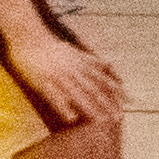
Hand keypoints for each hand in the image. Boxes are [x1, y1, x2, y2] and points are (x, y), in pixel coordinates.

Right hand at [11, 32, 126, 126]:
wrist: (28, 36)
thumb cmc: (51, 45)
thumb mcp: (76, 50)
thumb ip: (92, 60)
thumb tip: (109, 66)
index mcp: (81, 63)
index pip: (103, 78)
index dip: (117, 91)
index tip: (130, 103)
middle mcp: (73, 70)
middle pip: (93, 89)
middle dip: (107, 104)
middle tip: (119, 118)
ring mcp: (58, 76)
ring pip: (78, 94)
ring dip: (91, 109)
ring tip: (101, 123)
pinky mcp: (42, 81)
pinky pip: (55, 97)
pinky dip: (64, 107)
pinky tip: (72, 119)